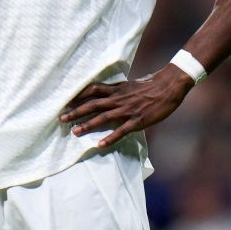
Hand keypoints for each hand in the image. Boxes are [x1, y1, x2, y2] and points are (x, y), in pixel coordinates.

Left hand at [59, 65, 194, 147]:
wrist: (168, 86)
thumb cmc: (150, 85)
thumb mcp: (130, 85)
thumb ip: (118, 90)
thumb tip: (106, 93)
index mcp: (117, 89)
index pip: (93, 90)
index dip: (78, 95)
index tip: (65, 101)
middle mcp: (118, 98)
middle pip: (93, 104)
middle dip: (76, 111)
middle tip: (62, 118)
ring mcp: (127, 110)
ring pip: (103, 117)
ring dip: (87, 125)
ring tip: (74, 131)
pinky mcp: (137, 120)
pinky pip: (121, 131)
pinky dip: (110, 137)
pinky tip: (100, 144)